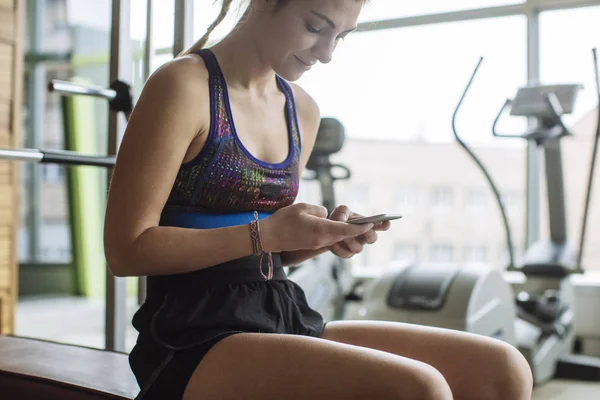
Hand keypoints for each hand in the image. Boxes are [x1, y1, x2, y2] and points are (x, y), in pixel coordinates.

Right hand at [260, 203, 374, 252]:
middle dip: (358, 231)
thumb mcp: (302, 207)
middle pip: (345, 235)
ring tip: (358, 226)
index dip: (360, 228)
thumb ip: (319, 210)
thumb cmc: (283, 220)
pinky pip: (329, 239)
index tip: (370, 224)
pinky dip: (337, 235)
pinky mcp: (312, 245)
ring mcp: (317, 243)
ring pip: (337, 238)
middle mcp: (322, 239)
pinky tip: (340, 228)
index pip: (346, 229)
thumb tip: (327, 215)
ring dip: (348, 233)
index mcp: (321, 229)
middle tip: (371, 225)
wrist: (268, 237)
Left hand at [327, 205, 390, 258]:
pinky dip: (339, 248)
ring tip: (343, 236)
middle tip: (363, 229)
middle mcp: (364, 236)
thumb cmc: (338, 218)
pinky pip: (346, 254)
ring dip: (351, 242)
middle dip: (368, 234)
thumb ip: (343, 211)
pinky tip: (334, 242)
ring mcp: (357, 246)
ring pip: (359, 248)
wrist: (328, 228)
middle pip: (372, 238)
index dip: (385, 224)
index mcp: (367, 225)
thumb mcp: (341, 211)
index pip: (380, 225)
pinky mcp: (347, 253)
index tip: (387, 222)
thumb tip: (343, 220)